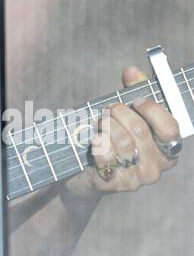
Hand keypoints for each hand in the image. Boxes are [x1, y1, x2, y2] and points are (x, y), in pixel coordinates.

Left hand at [66, 66, 181, 196]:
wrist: (86, 172)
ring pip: (123, 141)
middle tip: (109, 109)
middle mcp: (155, 168)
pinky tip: (94, 140)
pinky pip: (106, 156)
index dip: (152, 109)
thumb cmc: (112, 139)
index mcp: (166, 150)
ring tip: (100, 123)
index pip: (170, 128)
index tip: (135, 100)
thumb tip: (132, 72)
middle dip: (120, 112)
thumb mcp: (126, 115)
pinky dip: (97, 142)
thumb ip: (134, 92)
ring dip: (106, 125)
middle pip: (140, 130)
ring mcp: (136, 179)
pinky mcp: (113, 183)